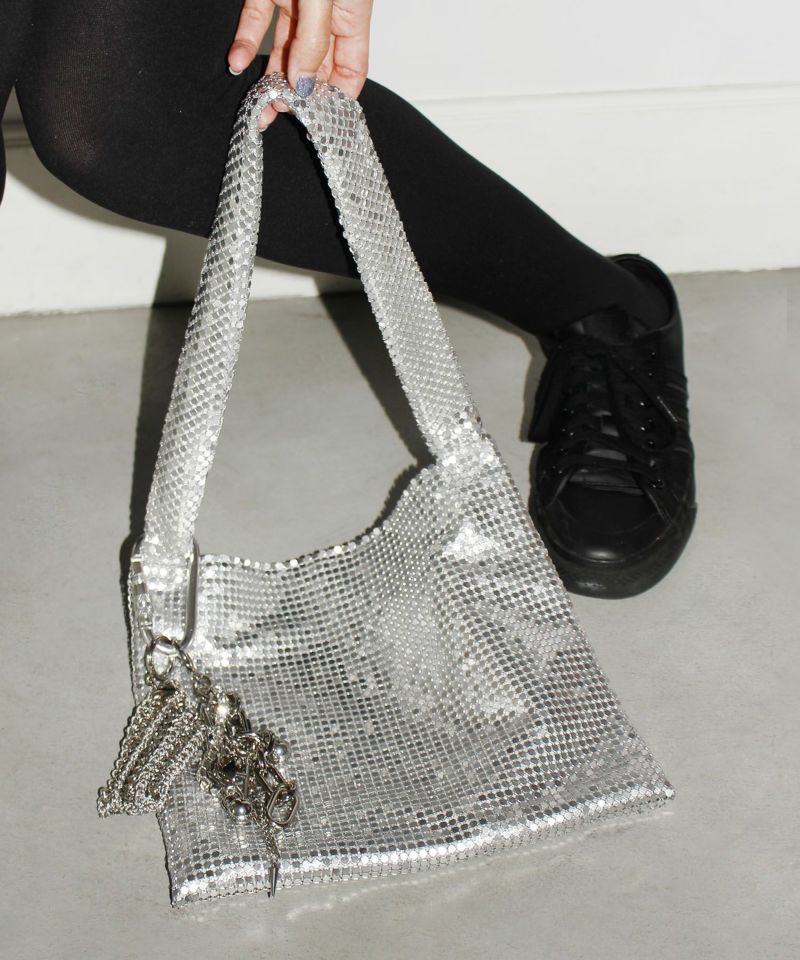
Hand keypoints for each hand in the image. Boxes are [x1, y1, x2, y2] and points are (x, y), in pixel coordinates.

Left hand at [228, 0, 374, 128]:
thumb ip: (312, 41)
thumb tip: (302, 83)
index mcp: (352, 16)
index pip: (351, 70)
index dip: (336, 97)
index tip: (318, 119)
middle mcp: (325, 15)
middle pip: (314, 66)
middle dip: (296, 92)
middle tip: (279, 111)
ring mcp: (297, 2)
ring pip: (283, 50)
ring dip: (270, 77)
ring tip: (258, 102)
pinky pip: (256, 21)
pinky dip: (245, 43)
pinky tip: (237, 63)